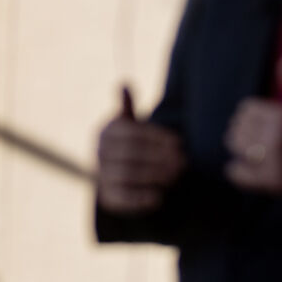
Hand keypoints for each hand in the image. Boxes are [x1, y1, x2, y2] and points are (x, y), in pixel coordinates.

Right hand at [96, 85, 184, 213]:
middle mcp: (99, 153)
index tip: (179, 142)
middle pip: (129, 154)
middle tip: (183, 161)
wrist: (117, 179)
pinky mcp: (107, 197)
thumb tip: (124, 82)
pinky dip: (140, 198)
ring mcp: (100, 175)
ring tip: (176, 175)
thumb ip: (127, 107)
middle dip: (158, 157)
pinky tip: (159, 197)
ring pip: (127, 175)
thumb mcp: (128, 125)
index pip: (130, 133)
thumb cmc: (129, 146)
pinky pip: (122, 198)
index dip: (156, 137)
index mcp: (105, 132)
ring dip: (154, 176)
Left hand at [224, 55, 281, 198]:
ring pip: (236, 147)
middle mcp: (274, 141)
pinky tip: (243, 165)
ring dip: (240, 144)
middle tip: (256, 130)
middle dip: (246, 127)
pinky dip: (236, 169)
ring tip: (252, 144)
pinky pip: (238, 175)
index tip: (262, 115)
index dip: (254, 111)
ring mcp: (274, 164)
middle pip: (238, 128)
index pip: (247, 109)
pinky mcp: (275, 184)